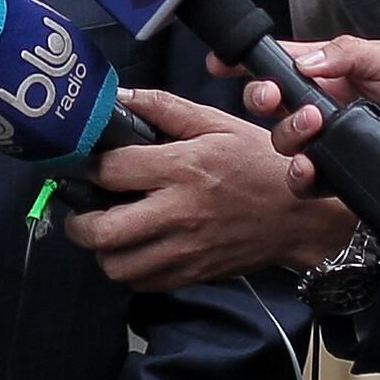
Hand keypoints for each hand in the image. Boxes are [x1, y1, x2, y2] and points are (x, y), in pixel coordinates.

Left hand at [65, 86, 349, 288]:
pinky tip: (135, 250)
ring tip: (107, 232)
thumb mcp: (218, 124)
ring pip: (116, 265)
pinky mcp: (193, 273)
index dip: (90, 167)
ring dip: (102, 251)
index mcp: (184, 168)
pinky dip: (129, 269)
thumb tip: (122, 97)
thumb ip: (166, 109)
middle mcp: (179, 212)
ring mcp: (185, 248)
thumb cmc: (259, 164)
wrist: (300, 215)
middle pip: (102, 231)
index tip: (90, 167)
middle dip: (78, 222)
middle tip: (81, 210)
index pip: (112, 171)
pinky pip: (142, 283)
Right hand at [239, 36, 379, 197]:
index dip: (248, 64)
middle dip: (263, 101)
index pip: (281, 65)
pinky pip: (311, 182)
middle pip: (272, 107)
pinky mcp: (347, 175)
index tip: (221, 63)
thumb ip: (344, 55)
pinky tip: (311, 170)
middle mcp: (325, 108)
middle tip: (277, 99)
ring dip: (286, 137)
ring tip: (312, 129)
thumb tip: (300, 61)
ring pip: (285, 146)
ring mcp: (334, 144)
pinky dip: (302, 177)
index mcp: (330, 73)